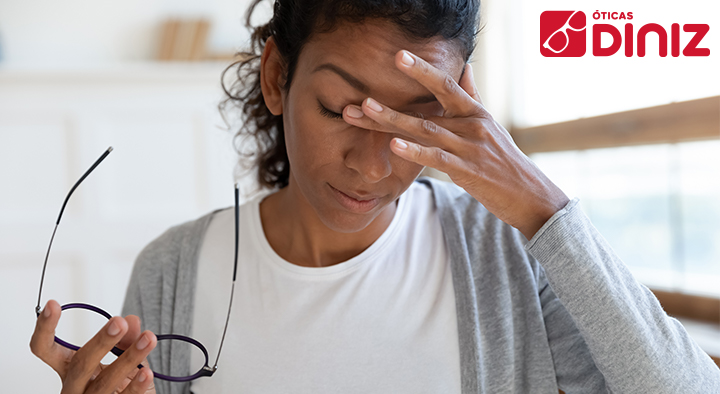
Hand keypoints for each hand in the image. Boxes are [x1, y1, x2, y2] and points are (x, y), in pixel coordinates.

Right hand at [30, 299, 156, 393]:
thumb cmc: (120, 383)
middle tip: (119, 322)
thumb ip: (126, 340)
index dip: (45, 329)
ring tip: (149, 338)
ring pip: (106, 381)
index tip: (53, 304)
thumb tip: (130, 320)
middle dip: (101, 342)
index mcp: (69, 368)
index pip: (46, 349)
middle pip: (80, 364)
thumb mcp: (122, 358)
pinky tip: (147, 372)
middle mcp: (74, 386)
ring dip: (129, 358)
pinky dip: (137, 385)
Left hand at [342, 50, 569, 239]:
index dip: (421, 71)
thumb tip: (466, 67)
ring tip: (366, 111)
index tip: (399, 57)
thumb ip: (473, 97)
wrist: (530, 195)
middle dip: (392, 103)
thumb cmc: (505, 161)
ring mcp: (469, 148)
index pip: (445, 85)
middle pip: (425, 111)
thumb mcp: (491, 125)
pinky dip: (416, 151)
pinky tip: (394, 145)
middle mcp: (471, 125)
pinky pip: (437, 159)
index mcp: (474, 112)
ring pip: (426, 131)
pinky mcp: (468, 171)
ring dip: (393, 122)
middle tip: (362, 96)